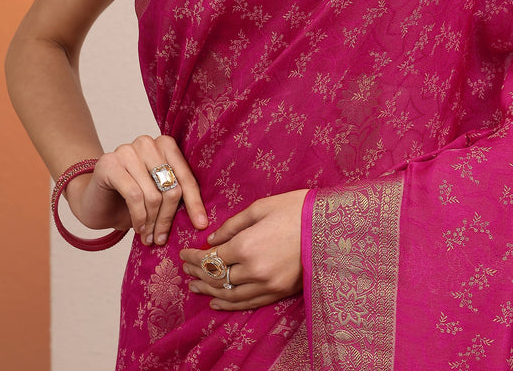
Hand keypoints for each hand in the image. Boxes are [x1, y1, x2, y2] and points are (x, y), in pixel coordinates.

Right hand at [66, 134, 207, 245]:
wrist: (94, 201)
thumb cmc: (130, 200)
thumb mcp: (158, 196)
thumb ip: (176, 196)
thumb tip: (201, 219)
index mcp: (165, 144)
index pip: (186, 175)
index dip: (194, 202)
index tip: (201, 224)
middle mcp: (147, 143)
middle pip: (171, 186)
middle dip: (168, 217)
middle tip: (162, 238)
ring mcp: (126, 150)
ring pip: (153, 194)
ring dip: (152, 222)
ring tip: (149, 237)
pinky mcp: (109, 163)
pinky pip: (134, 195)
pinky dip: (139, 217)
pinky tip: (138, 228)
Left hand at [180, 189, 308, 310]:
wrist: (329, 226)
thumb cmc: (295, 209)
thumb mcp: (260, 207)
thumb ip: (232, 225)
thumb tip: (211, 239)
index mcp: (245, 245)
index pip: (210, 257)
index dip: (194, 256)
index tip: (183, 254)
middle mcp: (252, 270)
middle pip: (216, 277)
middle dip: (198, 273)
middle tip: (186, 270)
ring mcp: (266, 285)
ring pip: (229, 294)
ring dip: (209, 291)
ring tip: (195, 287)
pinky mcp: (278, 292)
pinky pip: (248, 303)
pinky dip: (230, 305)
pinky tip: (217, 303)